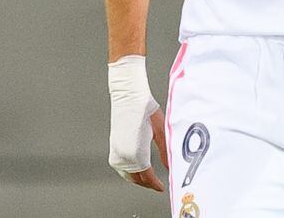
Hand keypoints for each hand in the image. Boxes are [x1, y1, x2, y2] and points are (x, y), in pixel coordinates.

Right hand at [108, 56, 168, 190]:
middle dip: (147, 184)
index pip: (147, 177)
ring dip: (138, 180)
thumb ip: (166, 151)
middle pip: (137, 179)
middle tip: (157, 185)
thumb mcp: (161, 131)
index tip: (162, 187)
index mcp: (137, 153)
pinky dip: (129, 173)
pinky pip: (120, 168)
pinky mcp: (113, 147)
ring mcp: (116, 152)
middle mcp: (124, 156)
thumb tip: (170, 167)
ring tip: (149, 180)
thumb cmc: (145, 109)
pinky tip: (136, 171)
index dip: (155, 184)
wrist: (128, 95)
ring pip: (127, 175)